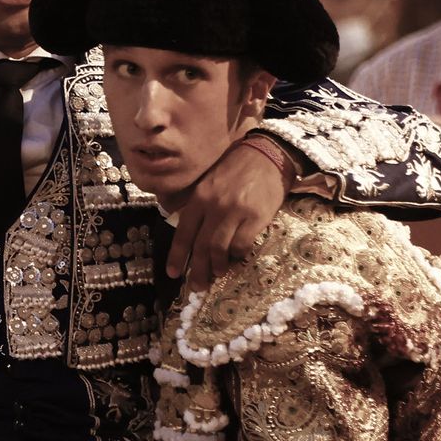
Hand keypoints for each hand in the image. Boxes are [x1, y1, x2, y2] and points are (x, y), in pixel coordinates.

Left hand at [166, 139, 287, 288]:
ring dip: (216, 266)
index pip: (183, 232)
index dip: (177, 256)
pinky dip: (237, 256)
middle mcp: (213, 206)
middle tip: (196, 286)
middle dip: (196, 270)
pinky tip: (236, 259)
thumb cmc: (236, 169)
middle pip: (200, 246)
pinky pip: (242, 245)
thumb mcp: (209, 182)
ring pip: (219, 248)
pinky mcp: (256, 217)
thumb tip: (191, 235)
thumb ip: (199, 206)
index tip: (173, 273)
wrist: (267, 155)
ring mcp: (235, 212)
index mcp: (199, 198)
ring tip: (217, 275)